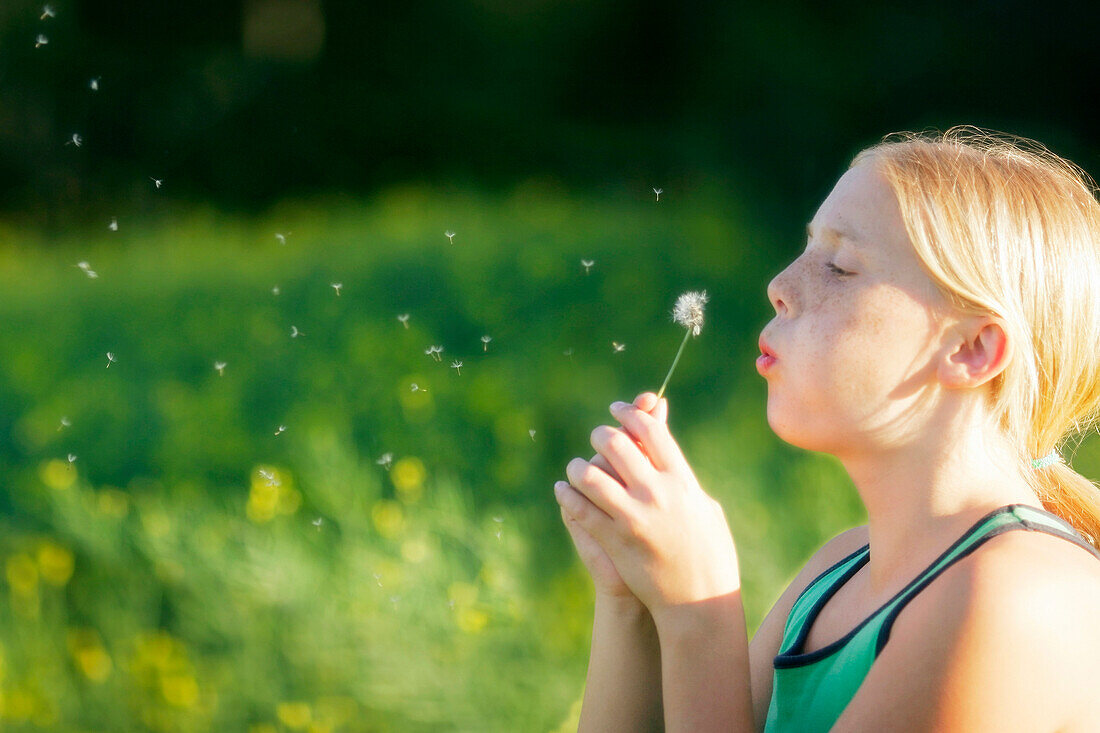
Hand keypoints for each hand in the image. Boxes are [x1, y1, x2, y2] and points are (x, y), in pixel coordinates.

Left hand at [555, 393, 739, 626]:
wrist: (698, 602)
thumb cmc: (710, 553)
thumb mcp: (704, 506)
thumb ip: (681, 474)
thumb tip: (667, 446)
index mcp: (683, 481)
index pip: (652, 431)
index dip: (632, 413)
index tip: (619, 409)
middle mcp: (657, 493)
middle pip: (617, 444)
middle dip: (602, 435)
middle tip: (597, 437)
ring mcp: (634, 517)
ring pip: (591, 475)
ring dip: (579, 467)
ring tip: (577, 467)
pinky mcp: (615, 540)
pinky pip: (582, 509)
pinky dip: (568, 496)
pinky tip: (564, 490)